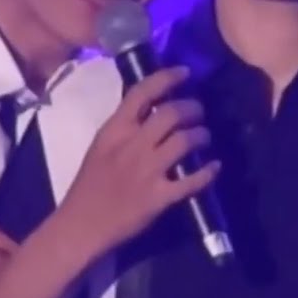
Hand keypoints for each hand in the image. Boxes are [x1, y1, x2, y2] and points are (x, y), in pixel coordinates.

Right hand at [55, 66, 217, 257]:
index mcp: (114, 131)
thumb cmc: (89, 184)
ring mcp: (147, 171)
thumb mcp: (101, 146)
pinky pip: (191, 180)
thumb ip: (124, 129)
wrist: (82, 224)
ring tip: (204, 136)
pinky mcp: (159, 197)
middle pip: (170, 114)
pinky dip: (208, 172)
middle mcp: (132, 146)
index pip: (141, 93)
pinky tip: (215, 167)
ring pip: (184, 141)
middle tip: (198, 111)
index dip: (166, 78)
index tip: (184, 73)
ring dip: (201, 135)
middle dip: (191, 108)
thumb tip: (151, 110)